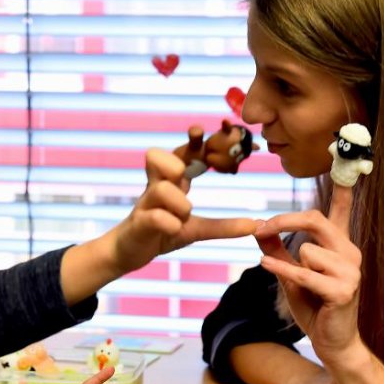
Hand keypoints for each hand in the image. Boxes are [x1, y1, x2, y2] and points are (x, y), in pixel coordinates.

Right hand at [111, 148, 257, 273]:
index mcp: (170, 183)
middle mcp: (155, 188)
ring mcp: (145, 205)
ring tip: (185, 215)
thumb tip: (254, 225)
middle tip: (184, 173)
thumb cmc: (162, 232)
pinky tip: (175, 229)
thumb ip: (222, 226)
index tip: (204, 131)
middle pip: (157, 157)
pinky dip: (169, 222)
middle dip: (174, 160)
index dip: (194, 142)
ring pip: (160, 190)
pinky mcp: (139, 224)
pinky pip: (154, 217)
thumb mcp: (195, 229)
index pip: (181, 154)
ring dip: (179, 203)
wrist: (128, 252)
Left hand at [254, 183, 361, 364]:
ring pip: (307, 249)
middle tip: (260, 228)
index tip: (346, 155)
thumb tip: (257, 228)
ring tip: (305, 288)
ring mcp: (351, 271)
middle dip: (284, 221)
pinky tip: (267, 266)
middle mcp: (349, 252)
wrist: (332, 342)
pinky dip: (282, 270)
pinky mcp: (344, 290)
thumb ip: (277, 250)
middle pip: (315, 219)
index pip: (342, 210)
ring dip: (293, 267)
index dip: (342, 186)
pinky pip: (304, 271)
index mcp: (339, 246)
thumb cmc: (314, 306)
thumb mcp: (290, 273)